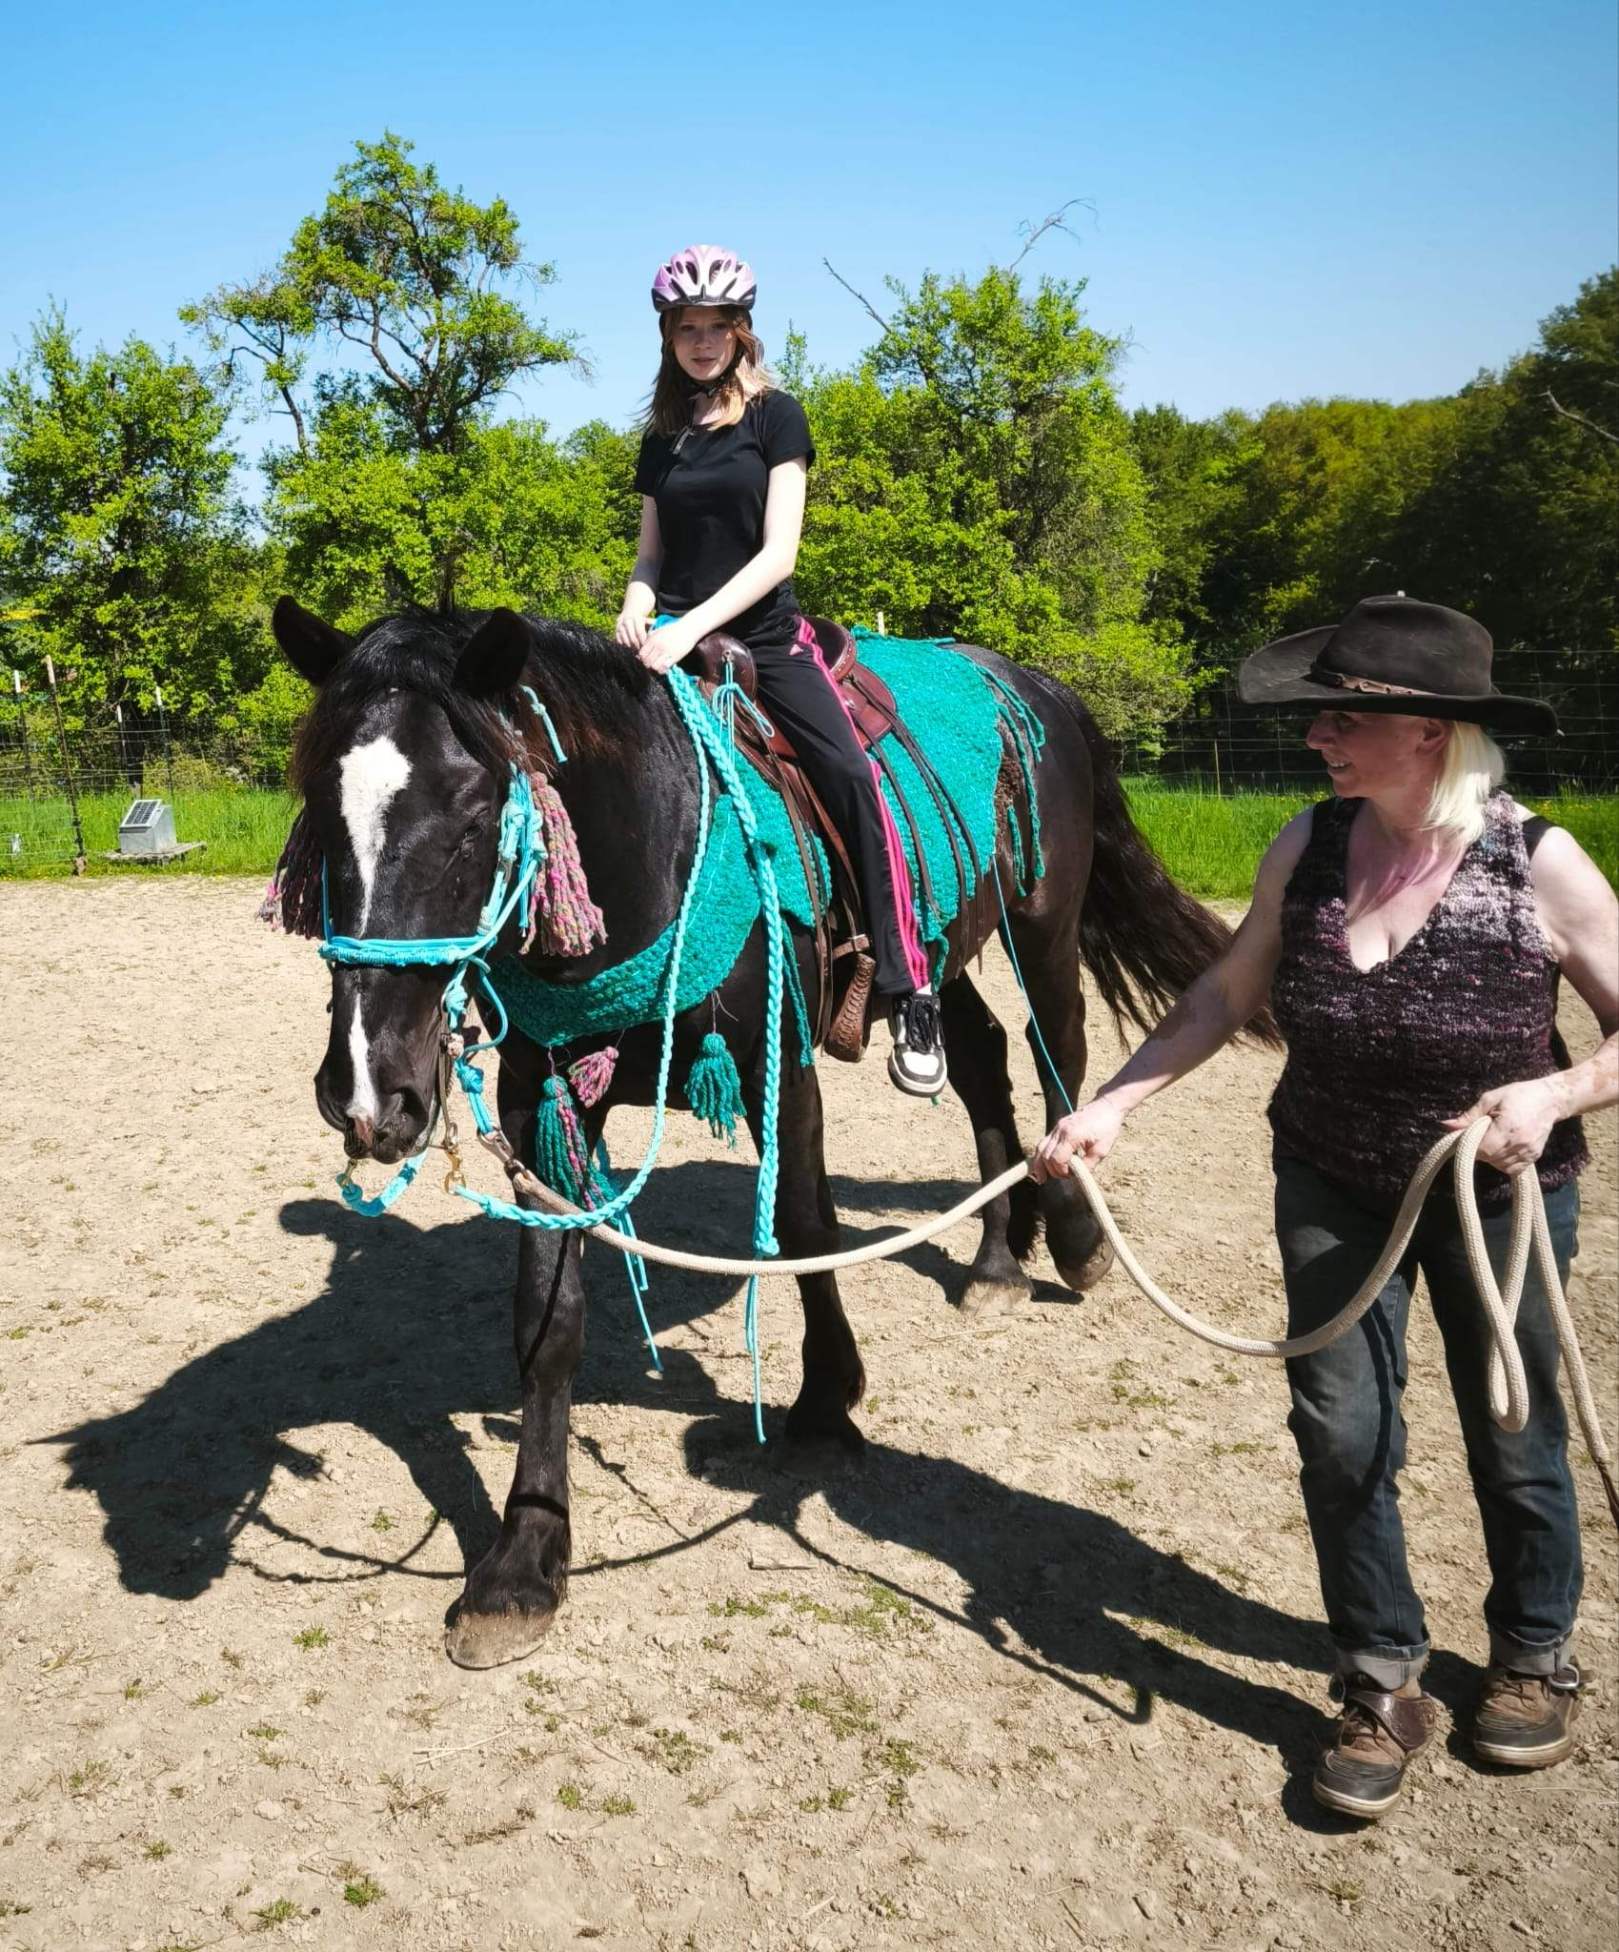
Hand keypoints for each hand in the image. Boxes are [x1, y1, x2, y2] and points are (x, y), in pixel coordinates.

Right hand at [614, 607, 652, 650]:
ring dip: (630, 646)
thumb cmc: (641, 619)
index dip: (643, 640)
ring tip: (635, 649)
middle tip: (641, 649)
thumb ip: (652, 624)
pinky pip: (618, 639)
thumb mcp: (647, 620)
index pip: (639, 632)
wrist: (630, 612)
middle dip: (637, 645)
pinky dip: (623, 644)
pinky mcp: (616, 629)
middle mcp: (626, 620)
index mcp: (636, 617)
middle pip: (632, 637)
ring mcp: (620, 625)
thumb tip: (657, 630)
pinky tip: (628, 646)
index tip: (646, 645)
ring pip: (625, 639)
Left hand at [638, 615, 700, 673]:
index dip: (643, 658)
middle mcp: (659, 645)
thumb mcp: (659, 631)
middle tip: (652, 663)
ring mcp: (667, 651)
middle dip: (648, 664)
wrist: (688, 628)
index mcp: (653, 639)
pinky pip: (665, 668)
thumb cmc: (673, 629)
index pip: (641, 654)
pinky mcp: (675, 656)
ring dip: (656, 668)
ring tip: (659, 665)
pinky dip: (663, 669)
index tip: (647, 658)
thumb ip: (650, 639)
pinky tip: (665, 666)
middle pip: (647, 661)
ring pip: (654, 666)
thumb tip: (642, 650)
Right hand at [1030, 1097, 1125, 1182]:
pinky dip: (1042, 1155)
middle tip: (1066, 1176)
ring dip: (1041, 1164)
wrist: (1106, 1107)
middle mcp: (1059, 1130)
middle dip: (1053, 1170)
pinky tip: (1044, 1165)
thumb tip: (1078, 1176)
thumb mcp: (1101, 1150)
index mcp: (1070, 1135)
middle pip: (1045, 1156)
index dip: (1062, 1172)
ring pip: (1040, 1149)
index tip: (1072, 1175)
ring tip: (1043, 1178)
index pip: (1057, 1159)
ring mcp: (1057, 1128)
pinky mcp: (1058, 1128)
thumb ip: (1088, 1164)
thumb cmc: (1107, 1126)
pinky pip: (1044, 1143)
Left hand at [1444, 1077, 1562, 1174]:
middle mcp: (1520, 1144)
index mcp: (1508, 1128)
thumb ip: (1469, 1116)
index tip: (1468, 1135)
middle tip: (1482, 1133)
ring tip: (1494, 1138)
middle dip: (1480, 1149)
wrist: (1550, 1100)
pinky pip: (1513, 1169)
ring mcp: (1529, 1152)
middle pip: (1489, 1159)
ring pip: (1499, 1166)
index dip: (1470, 1145)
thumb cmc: (1519, 1095)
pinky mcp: (1534, 1157)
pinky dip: (1504, 1162)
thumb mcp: (1490, 1099)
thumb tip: (1446, 1125)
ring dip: (1491, 1156)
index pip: (1481, 1150)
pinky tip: (1503, 1148)